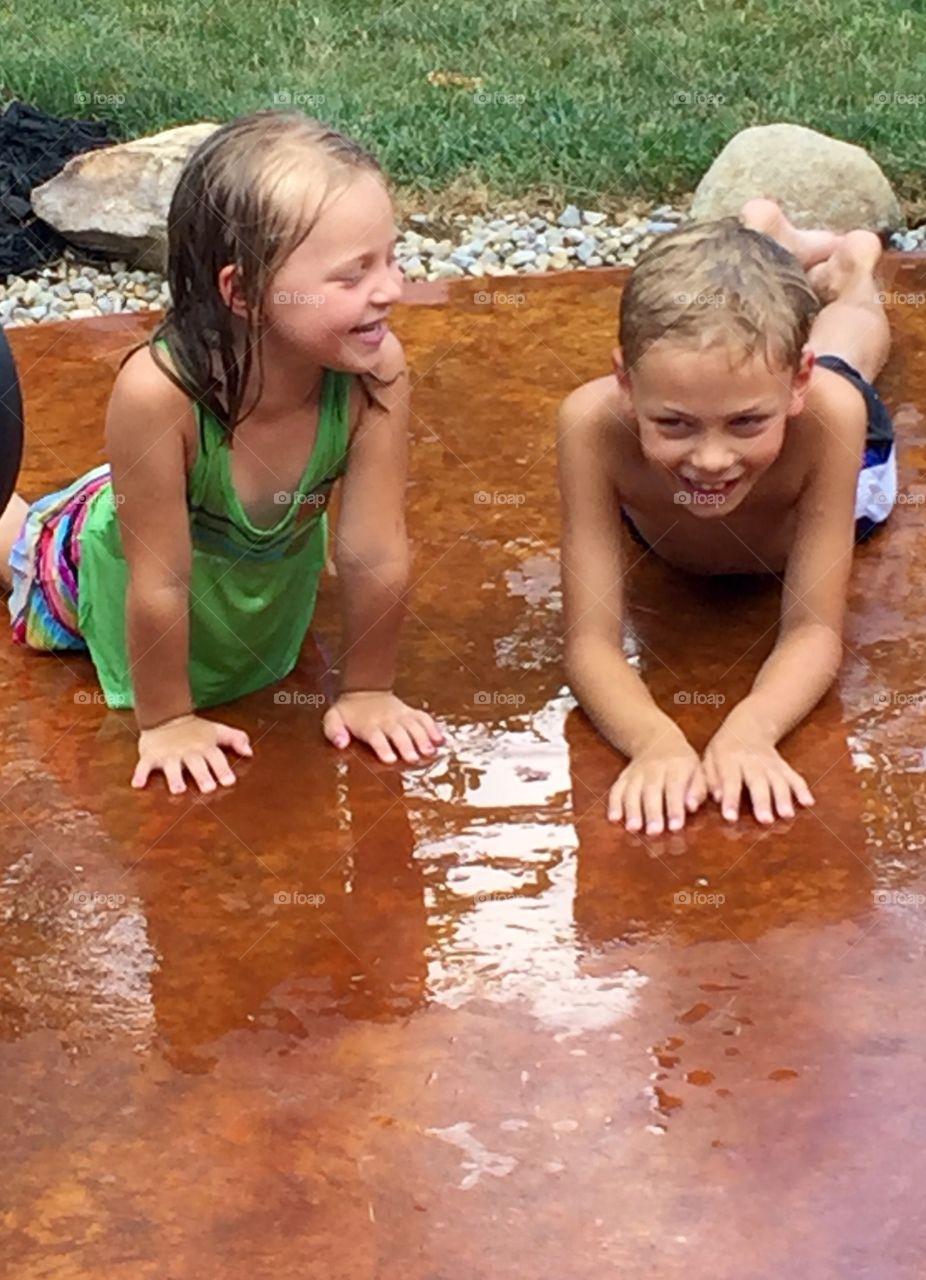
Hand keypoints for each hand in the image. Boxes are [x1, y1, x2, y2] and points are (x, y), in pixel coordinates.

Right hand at [132, 713, 252, 794]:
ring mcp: (168, 755)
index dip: (223, 769)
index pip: (216, 758)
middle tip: (208, 788)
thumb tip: (250, 753)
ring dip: (174, 778)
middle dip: (202, 775)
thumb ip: (236, 739)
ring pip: (171, 767)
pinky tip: (138, 785)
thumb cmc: (195, 730)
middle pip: (196, 764)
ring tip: (178, 790)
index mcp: (205, 747)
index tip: (229, 781)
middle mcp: (188, 752)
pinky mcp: (150, 756)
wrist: (165, 716)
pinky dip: (140, 774)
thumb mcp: (217, 731)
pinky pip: (144, 766)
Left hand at [323, 691, 443, 763]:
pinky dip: (433, 728)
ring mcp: (401, 715)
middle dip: (407, 745)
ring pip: (414, 726)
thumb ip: (334, 731)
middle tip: (414, 759)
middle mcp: (386, 720)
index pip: (376, 736)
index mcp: (368, 725)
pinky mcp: (410, 713)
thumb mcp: (333, 719)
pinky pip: (424, 718)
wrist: (365, 688)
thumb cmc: (348, 711)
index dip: (383, 748)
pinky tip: (440, 740)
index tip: (390, 759)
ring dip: (423, 739)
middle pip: (399, 733)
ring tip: (431, 752)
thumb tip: (340, 743)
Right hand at [608, 729, 707, 833]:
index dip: (675, 807)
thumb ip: (697, 790)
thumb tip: (691, 806)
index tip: (675, 826)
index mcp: (676, 767)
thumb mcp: (698, 771)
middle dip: (652, 812)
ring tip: (633, 828)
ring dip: (631, 810)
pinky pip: (617, 789)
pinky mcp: (624, 777)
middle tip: (653, 832)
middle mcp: (654, 768)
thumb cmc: (683, 764)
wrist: (659, 741)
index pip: (675, 787)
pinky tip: (614, 818)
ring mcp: (636, 773)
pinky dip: (614, 804)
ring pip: (632, 790)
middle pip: (651, 790)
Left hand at [703, 716, 813, 823]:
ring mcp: (770, 763)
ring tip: (787, 815)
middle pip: (758, 781)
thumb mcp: (708, 759)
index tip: (730, 817)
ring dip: (784, 797)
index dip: (730, 799)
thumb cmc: (723, 750)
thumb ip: (709, 779)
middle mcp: (752, 761)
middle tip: (765, 821)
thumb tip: (715, 798)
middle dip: (763, 801)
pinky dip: (802, 789)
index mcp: (729, 759)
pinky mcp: (783, 766)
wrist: (748, 727)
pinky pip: (794, 776)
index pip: (730, 780)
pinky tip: (808, 802)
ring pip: (778, 780)